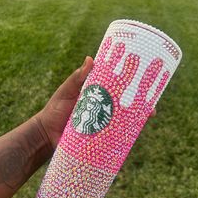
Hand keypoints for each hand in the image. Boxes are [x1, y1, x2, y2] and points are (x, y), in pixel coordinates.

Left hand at [35, 54, 155, 152]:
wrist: (45, 134)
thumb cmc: (55, 109)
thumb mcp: (66, 91)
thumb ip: (77, 78)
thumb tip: (90, 58)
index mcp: (97, 96)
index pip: (117, 90)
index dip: (131, 87)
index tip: (144, 83)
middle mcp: (102, 110)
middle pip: (124, 107)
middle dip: (139, 107)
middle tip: (151, 107)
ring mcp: (102, 125)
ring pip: (122, 123)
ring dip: (135, 122)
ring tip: (146, 119)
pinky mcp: (98, 139)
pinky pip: (114, 138)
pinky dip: (124, 137)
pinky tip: (134, 135)